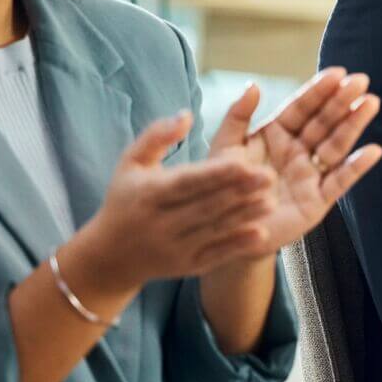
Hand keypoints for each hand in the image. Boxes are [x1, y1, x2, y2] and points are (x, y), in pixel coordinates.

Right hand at [78, 112, 279, 290]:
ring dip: (245, 216)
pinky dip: (238, 246)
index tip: (243, 162)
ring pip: (214, 230)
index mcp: (148, 194)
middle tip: (269, 176)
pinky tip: (261, 233)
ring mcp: (174, 248)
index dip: (215, 174)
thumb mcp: (130, 162)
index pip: (186, 183)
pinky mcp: (186, 267)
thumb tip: (186, 115)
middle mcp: (160, 224)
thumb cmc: (125, 199)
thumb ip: (157, 136)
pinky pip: (216, 255)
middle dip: (239, 192)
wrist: (110, 257)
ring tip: (272, 200)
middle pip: (205, 206)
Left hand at [208, 68, 381, 257]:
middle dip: (342, 101)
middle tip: (361, 80)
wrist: (225, 232)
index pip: (301, 108)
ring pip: (336, 145)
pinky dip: (356, 167)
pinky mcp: (318, 201)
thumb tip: (254, 85)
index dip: (318, 90)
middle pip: (324, 122)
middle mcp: (298, 151)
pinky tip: (372, 151)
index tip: (337, 73)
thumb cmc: (224, 188)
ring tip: (370, 103)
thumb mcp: (224, 149)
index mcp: (277, 134)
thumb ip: (237, 116)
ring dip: (354, 124)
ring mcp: (310, 174)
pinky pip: (340, 181)